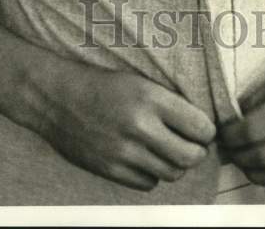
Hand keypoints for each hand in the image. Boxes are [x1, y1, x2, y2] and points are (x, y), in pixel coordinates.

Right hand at [35, 60, 215, 191]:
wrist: (57, 97)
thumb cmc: (101, 85)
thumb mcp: (139, 82)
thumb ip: (168, 103)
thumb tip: (200, 127)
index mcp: (150, 97)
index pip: (199, 126)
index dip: (207, 131)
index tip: (203, 130)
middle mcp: (139, 125)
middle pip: (189, 156)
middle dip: (197, 153)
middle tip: (193, 146)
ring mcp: (124, 151)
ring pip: (170, 173)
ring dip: (175, 165)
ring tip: (168, 151)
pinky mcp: (110, 169)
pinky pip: (147, 183)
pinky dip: (152, 175)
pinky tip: (145, 159)